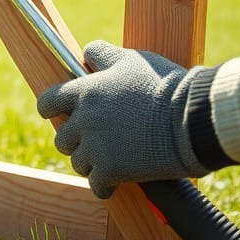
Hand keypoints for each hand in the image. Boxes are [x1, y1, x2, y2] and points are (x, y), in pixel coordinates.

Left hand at [36, 40, 209, 196]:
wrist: (191, 118)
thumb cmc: (164, 85)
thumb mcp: (132, 59)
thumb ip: (103, 55)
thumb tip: (87, 54)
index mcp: (85, 90)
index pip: (48, 101)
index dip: (50, 108)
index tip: (54, 113)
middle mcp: (84, 119)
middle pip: (62, 137)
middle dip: (76, 140)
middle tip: (95, 140)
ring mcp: (95, 147)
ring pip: (78, 162)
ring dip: (91, 162)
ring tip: (110, 159)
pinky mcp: (111, 171)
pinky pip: (96, 184)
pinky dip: (104, 185)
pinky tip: (114, 183)